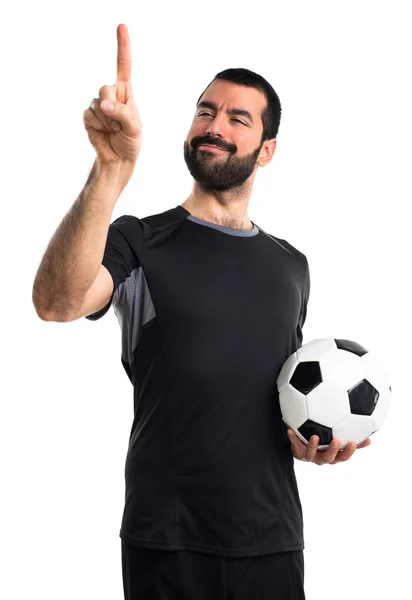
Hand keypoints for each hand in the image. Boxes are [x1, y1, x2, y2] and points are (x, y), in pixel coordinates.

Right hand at [83, 23, 141, 164]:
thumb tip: (103, 105)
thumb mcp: (133, 127)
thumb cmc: (131, 140)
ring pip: (97, 104)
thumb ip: (121, 113)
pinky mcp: (89, 115)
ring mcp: (98, 104)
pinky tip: (103, 132)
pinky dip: (98, 125)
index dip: (122, 46)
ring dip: (107, 120)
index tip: (121, 26)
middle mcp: (112, 94)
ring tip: (114, 130)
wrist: (118, 158)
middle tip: (119, 124)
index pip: (123, 65)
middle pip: (105, 88)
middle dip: (112, 106)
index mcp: (126, 92)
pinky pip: (90, 114)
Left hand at [287, 429, 370, 465]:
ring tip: (315, 437)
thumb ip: (353, 440)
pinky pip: (295, 445)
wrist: (303, 447)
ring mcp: (310, 456)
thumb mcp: (338, 442)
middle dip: (333, 450)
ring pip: (312, 454)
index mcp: (333, 456)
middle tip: (336, 441)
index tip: (352, 442)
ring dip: (313, 446)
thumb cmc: (324, 443)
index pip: (343, 456)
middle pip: (329, 458)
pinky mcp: (298, 452)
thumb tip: (370, 436)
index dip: (348, 451)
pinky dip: (293, 438)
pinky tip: (290, 430)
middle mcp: (322, 458)